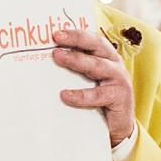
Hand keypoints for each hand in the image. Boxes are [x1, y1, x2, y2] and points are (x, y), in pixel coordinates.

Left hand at [53, 26, 134, 146]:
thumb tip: (40, 63)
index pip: (92, 39)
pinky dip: (82, 95)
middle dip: (76, 39)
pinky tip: (65, 95)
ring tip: (58, 57)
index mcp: (106, 56)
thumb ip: (72, 71)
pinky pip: (99, 95)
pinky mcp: (120, 98)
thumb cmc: (97, 100)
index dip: (76, 34)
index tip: (56, 32)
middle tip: (56, 38)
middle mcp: (114, 64)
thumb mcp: (86, 82)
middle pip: (96, 46)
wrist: (118, 128)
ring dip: (77, 60)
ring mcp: (119, 80)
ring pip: (98, 66)